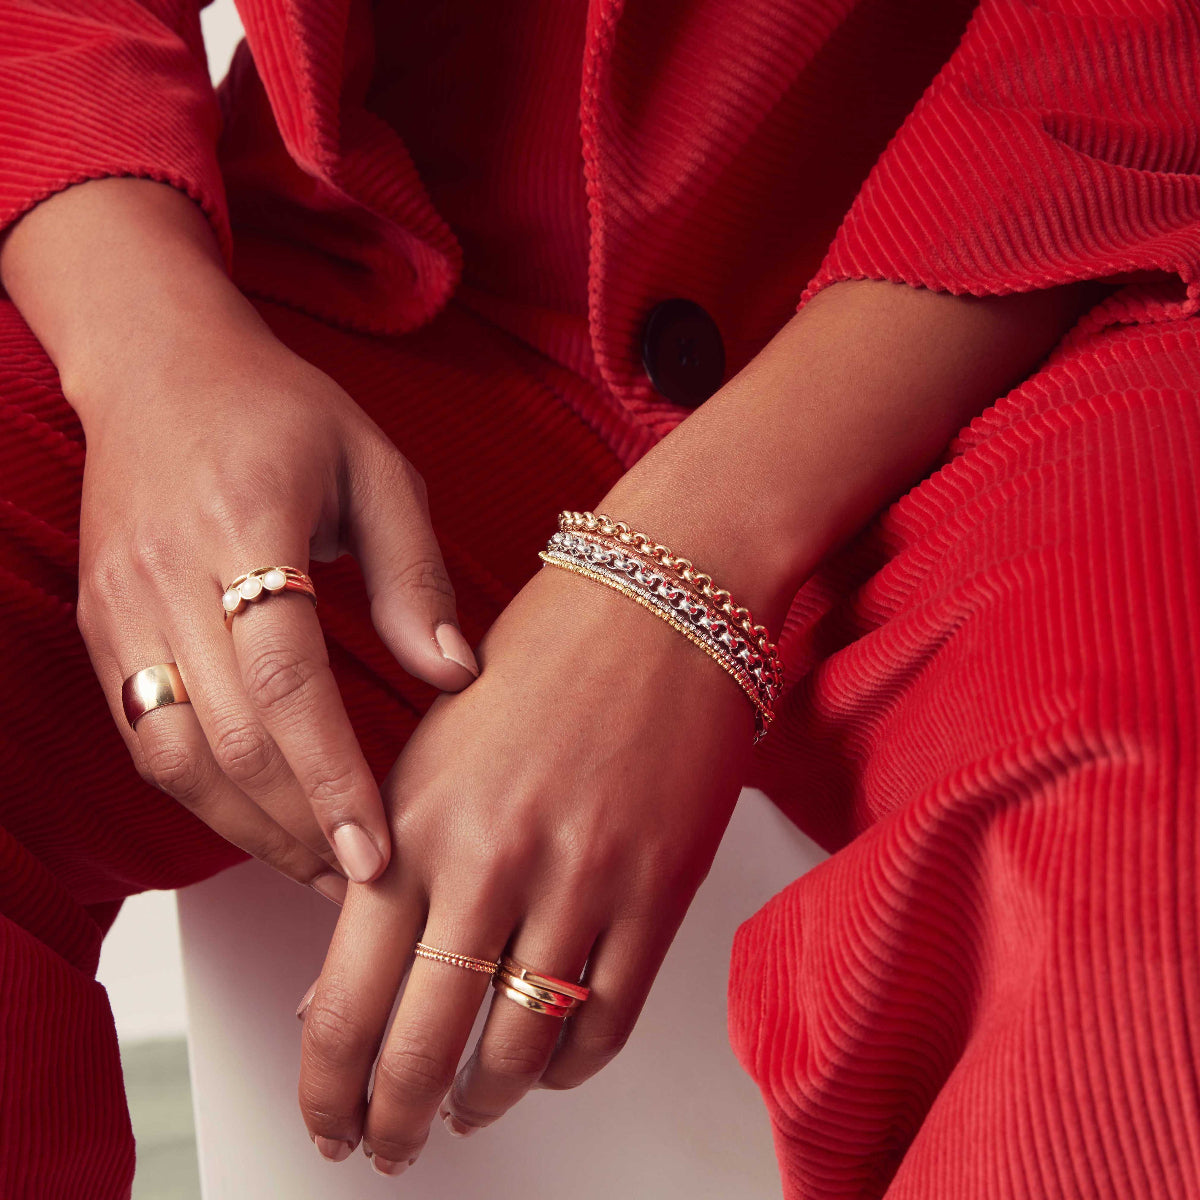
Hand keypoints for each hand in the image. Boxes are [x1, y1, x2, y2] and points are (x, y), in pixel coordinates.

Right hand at [75, 322, 479, 896]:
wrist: (159, 365)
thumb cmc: (282, 410)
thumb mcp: (376, 466)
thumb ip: (415, 573)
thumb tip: (456, 677)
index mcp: (243, 525)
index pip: (284, 681)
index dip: (332, 778)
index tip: (377, 854)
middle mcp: (165, 575)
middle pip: (228, 737)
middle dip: (298, 827)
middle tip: (361, 886)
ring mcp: (120, 606)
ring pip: (174, 754)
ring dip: (247, 827)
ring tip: (318, 869)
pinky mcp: (101, 626)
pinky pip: (146, 734)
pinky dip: (202, 792)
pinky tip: (259, 819)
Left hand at [295, 561, 754, 1171]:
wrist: (657, 603)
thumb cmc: (543, 660)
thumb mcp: (432, 754)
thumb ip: (386, 866)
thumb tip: (345, 988)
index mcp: (415, 822)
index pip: (347, 1000)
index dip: (328, 1086)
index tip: (328, 1120)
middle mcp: (491, 861)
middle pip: (423, 1049)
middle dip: (395, 1122)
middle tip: (389, 1145)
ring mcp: (580, 880)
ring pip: (520, 1051)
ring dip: (486, 1099)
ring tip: (469, 1105)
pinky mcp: (657, 891)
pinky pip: (608, 1020)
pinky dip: (571, 1064)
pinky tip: (550, 1064)